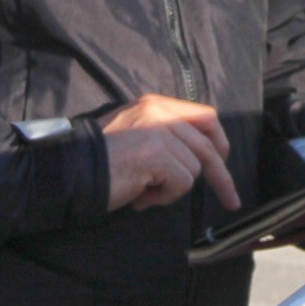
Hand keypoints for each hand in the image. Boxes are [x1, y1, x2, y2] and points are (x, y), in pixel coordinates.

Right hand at [99, 95, 238, 212]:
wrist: (72, 169)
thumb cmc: (101, 159)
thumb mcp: (136, 135)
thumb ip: (166, 137)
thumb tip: (200, 158)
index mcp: (156, 105)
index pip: (205, 117)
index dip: (218, 142)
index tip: (223, 162)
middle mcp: (160, 112)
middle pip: (207, 146)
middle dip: (222, 177)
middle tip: (232, 200)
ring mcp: (159, 132)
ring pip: (193, 170)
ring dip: (171, 188)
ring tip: (143, 190)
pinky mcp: (157, 154)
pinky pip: (181, 183)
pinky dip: (163, 196)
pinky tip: (140, 194)